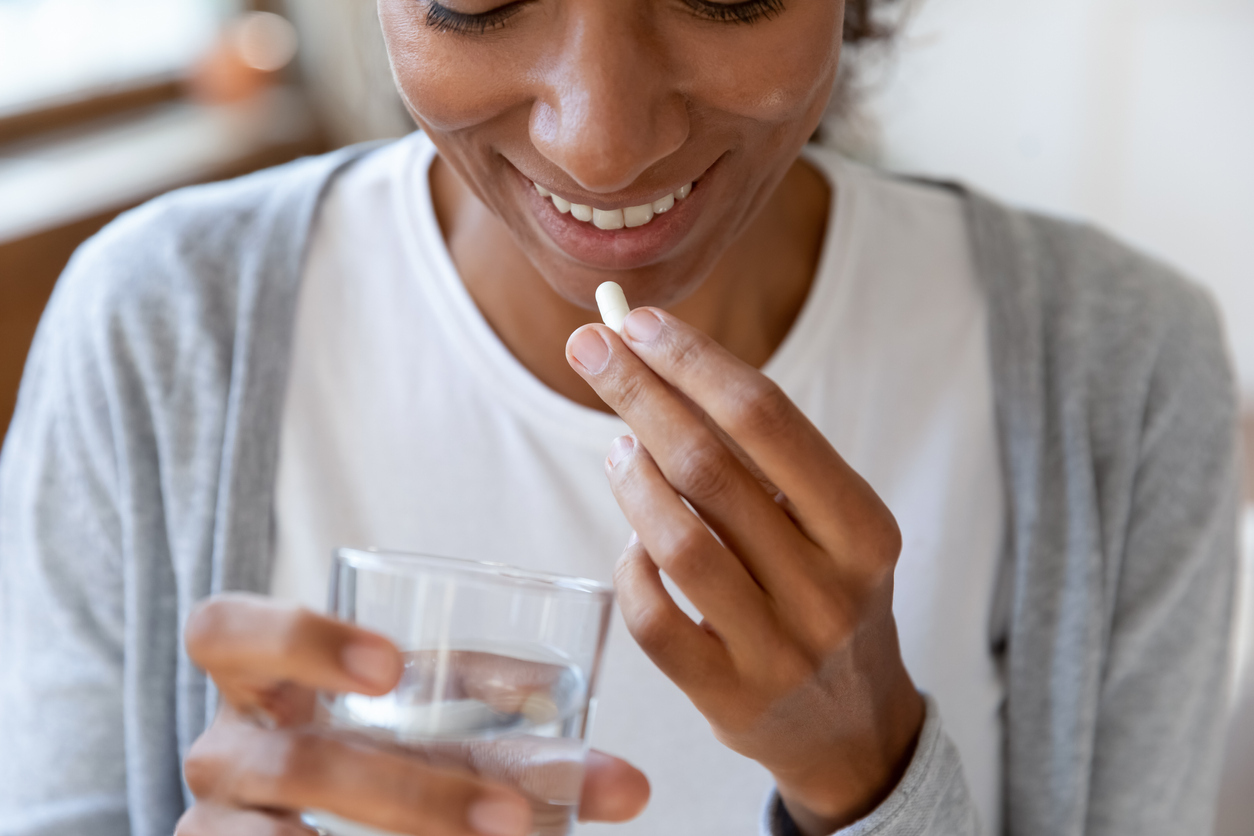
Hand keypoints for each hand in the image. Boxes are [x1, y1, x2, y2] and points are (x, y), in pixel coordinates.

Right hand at [177, 594, 648, 835]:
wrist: (312, 829)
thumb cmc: (385, 759)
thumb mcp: (440, 738)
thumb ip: (525, 747)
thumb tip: (633, 786)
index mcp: (261, 677)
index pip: (225, 629)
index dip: (296, 637)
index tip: (390, 667)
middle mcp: (223, 748)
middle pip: (289, 759)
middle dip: (411, 790)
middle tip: (510, 813)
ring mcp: (215, 825)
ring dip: (405, 834)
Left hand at [566, 309, 924, 834]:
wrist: (854, 726)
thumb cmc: (827, 594)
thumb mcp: (829, 526)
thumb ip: (761, 459)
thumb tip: (658, 363)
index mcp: (863, 527)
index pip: (767, 419)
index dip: (693, 363)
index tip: (637, 322)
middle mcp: (829, 586)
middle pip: (711, 467)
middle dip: (640, 394)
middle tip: (590, 348)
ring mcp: (779, 647)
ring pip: (677, 542)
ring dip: (631, 478)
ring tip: (616, 447)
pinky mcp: (729, 696)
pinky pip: (654, 618)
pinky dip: (630, 565)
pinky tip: (632, 540)